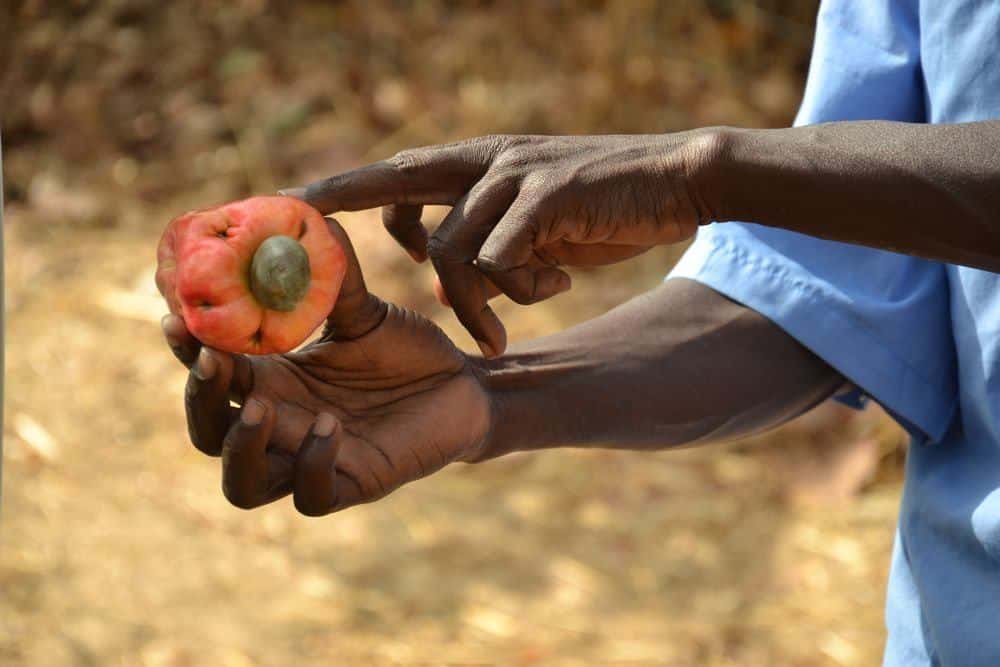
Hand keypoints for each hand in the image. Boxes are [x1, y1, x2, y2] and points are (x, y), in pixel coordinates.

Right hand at [163, 218, 490, 515]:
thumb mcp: (365, 311)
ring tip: (263, 407)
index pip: (210, 372)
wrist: (464, 386)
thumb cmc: (406, 350)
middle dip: (200, 400)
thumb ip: (333, 275)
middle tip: (214, 362)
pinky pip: (312, 497)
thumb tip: (308, 214)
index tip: (176, 314)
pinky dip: (312, 465)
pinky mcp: (353, 483)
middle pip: (208, 433)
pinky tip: (333, 427)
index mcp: (273, 380)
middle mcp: (282, 426)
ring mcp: (311, 460)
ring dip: (240, 448)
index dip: (186, 349)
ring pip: (242, 485)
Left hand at [281, 131, 721, 356]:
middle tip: (304, 228)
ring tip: (502, 333)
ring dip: (475, 303)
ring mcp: (515, 174)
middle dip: (343, 201)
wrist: (677, 180)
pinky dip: (523, 290)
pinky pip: (502, 259)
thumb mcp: (536, 228)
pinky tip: (561, 285)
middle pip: (396, 183)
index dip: (347, 190)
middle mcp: (487, 163)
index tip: (296, 205)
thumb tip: (450, 278)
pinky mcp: (547, 195)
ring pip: (454, 251)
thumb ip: (490, 245)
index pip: (399, 175)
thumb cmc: (603, 207)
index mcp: (481, 165)